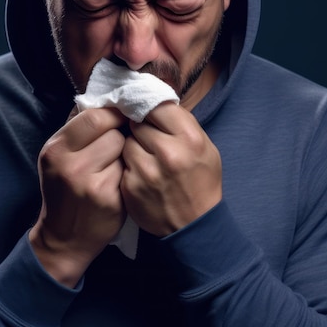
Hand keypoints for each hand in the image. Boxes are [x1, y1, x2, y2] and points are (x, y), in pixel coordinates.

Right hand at [29, 107, 125, 286]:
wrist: (64, 238)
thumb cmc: (63, 190)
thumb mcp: (58, 157)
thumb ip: (77, 129)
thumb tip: (106, 99)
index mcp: (56, 150)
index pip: (94, 117)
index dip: (112, 114)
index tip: (119, 116)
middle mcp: (71, 166)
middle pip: (112, 132)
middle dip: (118, 135)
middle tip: (113, 145)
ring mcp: (92, 184)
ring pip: (124, 150)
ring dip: (124, 153)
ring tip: (113, 164)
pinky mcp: (110, 199)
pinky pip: (129, 171)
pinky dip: (127, 172)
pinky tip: (117, 181)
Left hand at [121, 103, 221, 236]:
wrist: (194, 226)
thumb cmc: (201, 182)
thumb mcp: (204, 147)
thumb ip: (181, 123)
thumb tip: (155, 100)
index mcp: (189, 138)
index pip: (157, 106)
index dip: (151, 109)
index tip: (149, 113)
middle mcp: (168, 153)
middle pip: (138, 122)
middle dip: (140, 127)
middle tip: (149, 137)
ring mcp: (147, 171)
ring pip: (126, 141)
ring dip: (132, 145)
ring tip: (146, 157)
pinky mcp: (130, 186)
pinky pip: (122, 162)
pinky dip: (128, 164)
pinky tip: (141, 173)